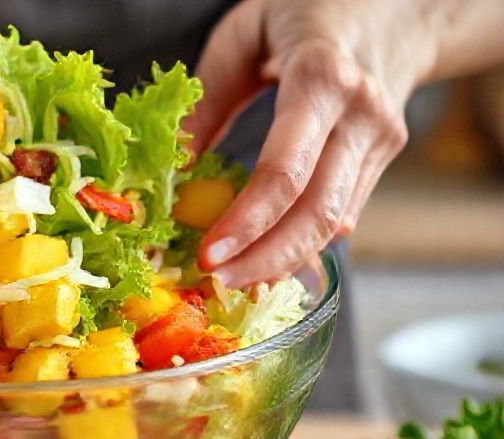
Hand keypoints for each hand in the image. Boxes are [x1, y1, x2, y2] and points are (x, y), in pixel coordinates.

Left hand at [185, 0, 434, 286]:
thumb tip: (174, 168)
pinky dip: (302, 243)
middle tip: (217, 281)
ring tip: (234, 278)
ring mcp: (380, 140)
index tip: (208, 255)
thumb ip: (207, 100)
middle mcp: (361, 114)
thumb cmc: (304, 12)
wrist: (392, 7)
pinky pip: (341, 213)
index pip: (286, 171)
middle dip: (265, 258)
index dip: (247, 222)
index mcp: (322, 78)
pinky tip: (266, 257)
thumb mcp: (242, 36)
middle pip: (317, 212)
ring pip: (334, 223)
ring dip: (282, 260)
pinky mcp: (382, 159)